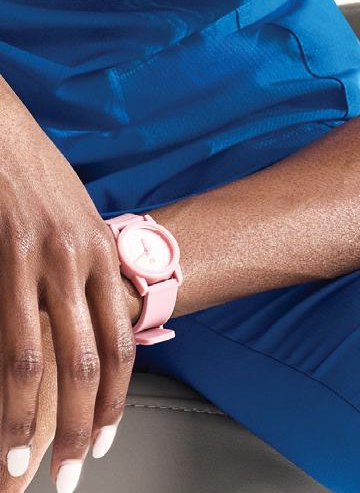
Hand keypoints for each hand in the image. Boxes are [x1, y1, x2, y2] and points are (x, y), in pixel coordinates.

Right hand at [0, 77, 135, 489]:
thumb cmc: (40, 176)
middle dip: (84, 426)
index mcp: (104, 259)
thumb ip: (85, 271)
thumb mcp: (77, 223)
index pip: (121, 344)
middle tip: (74, 475)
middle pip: (91, 362)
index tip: (108, 437)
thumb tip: (87, 317)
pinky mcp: (6, 255)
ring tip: (23, 470)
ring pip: (44, 359)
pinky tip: (1, 417)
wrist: (3, 128)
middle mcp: (80, 265)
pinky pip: (5, 333)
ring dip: (34, 422)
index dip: (118, 398)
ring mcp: (41, 261)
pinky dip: (3, 384)